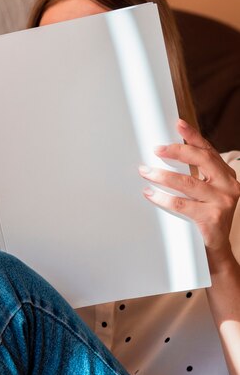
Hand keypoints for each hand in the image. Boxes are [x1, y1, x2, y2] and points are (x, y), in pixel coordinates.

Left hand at [138, 119, 239, 258]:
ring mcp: (222, 202)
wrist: (215, 251)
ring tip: (145, 171)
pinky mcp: (212, 218)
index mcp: (226, 176)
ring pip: (187, 183)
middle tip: (156, 150)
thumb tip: (166, 153)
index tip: (178, 124)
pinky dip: (163, 198)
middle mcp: (229, 185)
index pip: (208, 151)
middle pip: (202, 160)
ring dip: (162, 176)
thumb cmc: (206, 218)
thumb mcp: (205, 193)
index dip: (193, 136)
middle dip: (177, 152)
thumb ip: (194, 174)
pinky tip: (150, 194)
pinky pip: (182, 204)